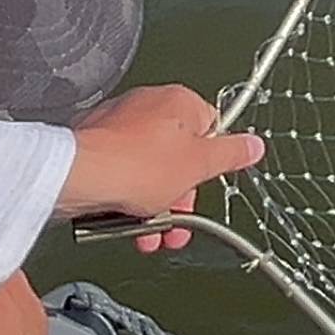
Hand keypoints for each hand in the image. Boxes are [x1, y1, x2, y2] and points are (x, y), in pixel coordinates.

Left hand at [65, 85, 265, 252]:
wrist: (81, 175)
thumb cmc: (136, 165)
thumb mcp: (199, 166)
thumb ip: (230, 155)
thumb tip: (253, 145)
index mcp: (179, 102)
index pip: (211, 129)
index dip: (209, 165)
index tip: (204, 185)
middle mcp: (148, 105)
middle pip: (177, 156)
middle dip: (178, 197)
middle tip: (175, 222)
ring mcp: (119, 123)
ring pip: (148, 168)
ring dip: (152, 205)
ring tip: (147, 232)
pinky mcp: (96, 143)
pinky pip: (121, 171)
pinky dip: (126, 196)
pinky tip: (125, 219)